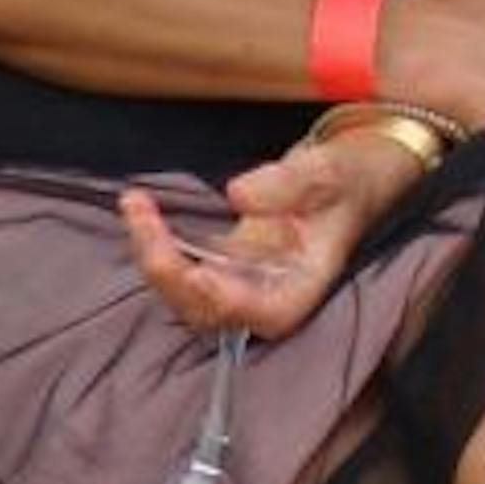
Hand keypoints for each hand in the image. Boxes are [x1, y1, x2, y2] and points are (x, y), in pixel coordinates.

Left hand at [121, 131, 417, 341]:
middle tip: (139, 210)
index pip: (261, 313)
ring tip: (133, 203)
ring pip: (188, 293)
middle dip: (167, 270)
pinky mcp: (226, 261)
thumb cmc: (347, 178)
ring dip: (153, 254)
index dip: (222, 299)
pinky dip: (158, 242)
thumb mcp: (327, 170)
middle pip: (209, 310)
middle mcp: (269, 294)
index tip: (191, 268)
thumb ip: (287, 183)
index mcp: (303, 287)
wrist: (351, 176)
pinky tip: (139, 207)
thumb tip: (237, 194)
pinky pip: (185, 265)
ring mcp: (244, 280)